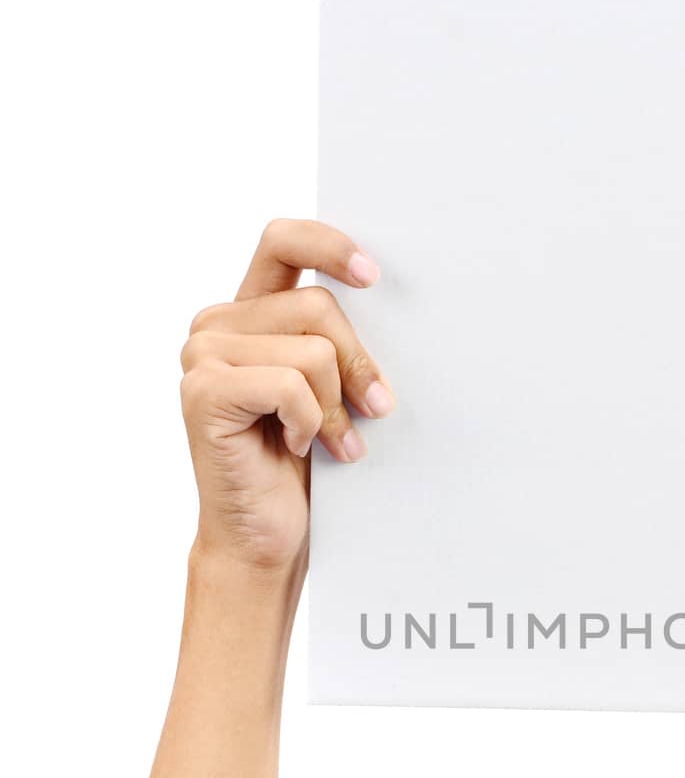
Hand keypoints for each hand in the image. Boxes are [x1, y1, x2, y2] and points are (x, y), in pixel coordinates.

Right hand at [180, 219, 393, 571]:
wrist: (266, 536)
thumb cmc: (301, 466)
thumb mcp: (330, 390)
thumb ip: (336, 341)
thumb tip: (388, 301)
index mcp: (248, 313)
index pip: (283, 241)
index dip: (330, 245)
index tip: (373, 275)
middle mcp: (217, 325)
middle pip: (317, 304)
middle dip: (357, 363)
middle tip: (374, 410)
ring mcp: (202, 356)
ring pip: (311, 350)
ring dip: (336, 405)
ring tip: (333, 442)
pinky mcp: (204, 391)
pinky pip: (291, 386)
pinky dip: (309, 422)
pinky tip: (296, 447)